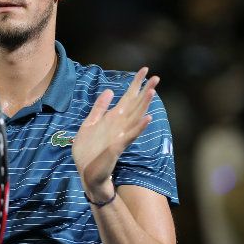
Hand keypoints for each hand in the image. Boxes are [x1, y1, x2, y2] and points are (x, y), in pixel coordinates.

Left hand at [72, 67, 158, 201]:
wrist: (86, 173)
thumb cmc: (88, 151)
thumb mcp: (89, 124)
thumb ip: (99, 108)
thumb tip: (109, 90)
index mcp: (113, 119)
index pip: (127, 98)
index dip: (135, 83)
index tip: (145, 69)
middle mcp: (120, 126)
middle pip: (135, 105)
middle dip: (145, 91)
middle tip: (157, 76)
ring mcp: (120, 136)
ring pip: (136, 117)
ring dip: (144, 105)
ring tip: (153, 91)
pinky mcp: (117, 147)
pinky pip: (130, 135)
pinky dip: (139, 127)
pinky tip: (148, 118)